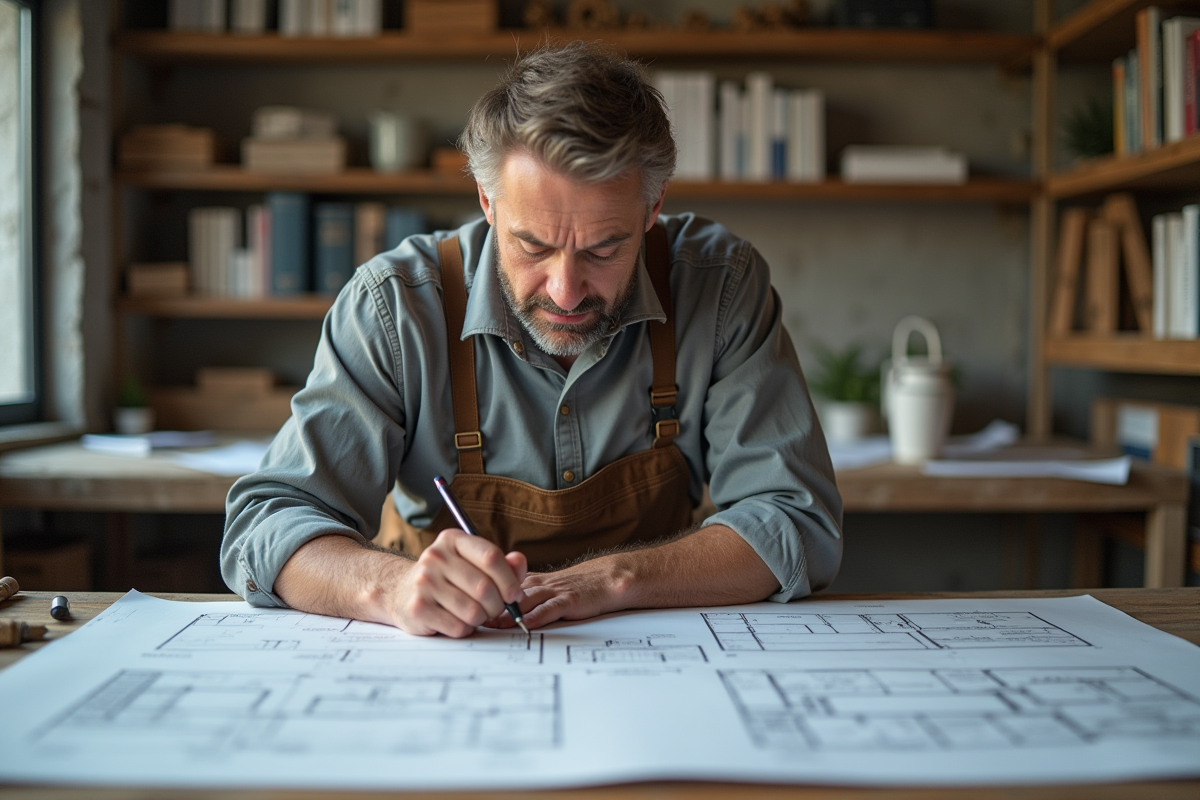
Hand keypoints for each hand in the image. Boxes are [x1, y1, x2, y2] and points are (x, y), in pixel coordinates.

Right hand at [392, 529, 527, 637]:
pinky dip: (465, 629)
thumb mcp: (471, 563)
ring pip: (473, 611)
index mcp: (452, 540)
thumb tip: (518, 561)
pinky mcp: (418, 608)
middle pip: (485, 587)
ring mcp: (424, 582)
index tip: (515, 594)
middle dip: (498, 605)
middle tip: (496, 609)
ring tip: (475, 614)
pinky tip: (457, 620)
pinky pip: (458, 627)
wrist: (400, 591)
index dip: (510, 580)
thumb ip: (501, 563)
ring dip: (482, 618)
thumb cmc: (446, 578)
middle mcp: (435, 557)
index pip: (491, 557)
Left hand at [485, 557, 626, 629]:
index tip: (468, 606)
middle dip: (491, 605)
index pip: (502, 585)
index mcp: (531, 580)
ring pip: (527, 600)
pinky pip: (551, 608)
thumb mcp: (545, 588)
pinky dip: (537, 616)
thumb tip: (495, 614)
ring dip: (509, 612)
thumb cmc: (574, 587)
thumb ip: (524, 597)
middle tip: (473, 617)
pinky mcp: (569, 600)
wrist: (605, 579)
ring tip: (493, 623)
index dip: (485, 595)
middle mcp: (540, 583)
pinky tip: (526, 624)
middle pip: (510, 593)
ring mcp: (554, 591)